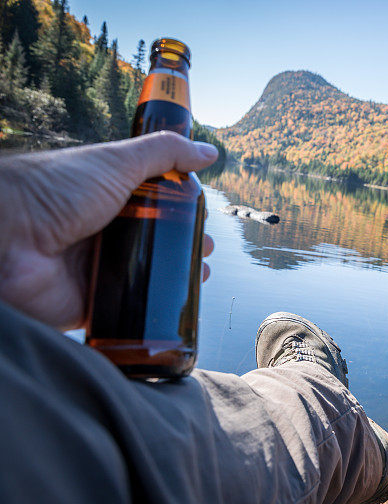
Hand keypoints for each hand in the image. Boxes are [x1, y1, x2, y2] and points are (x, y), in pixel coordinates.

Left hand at [0, 131, 218, 329]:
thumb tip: (209, 151)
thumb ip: (164, 154)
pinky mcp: (90, 302)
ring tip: (199, 275)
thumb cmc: (53, 190)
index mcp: (107, 197)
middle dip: (184, 247)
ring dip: (175, 278)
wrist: (4, 238)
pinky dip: (150, 310)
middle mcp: (102, 231)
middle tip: (205, 250)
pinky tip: (174, 307)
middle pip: (153, 241)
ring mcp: (96, 268)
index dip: (181, 212)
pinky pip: (127, 309)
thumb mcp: (116, 161)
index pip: (153, 204)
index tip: (204, 218)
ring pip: (145, 276)